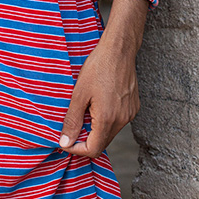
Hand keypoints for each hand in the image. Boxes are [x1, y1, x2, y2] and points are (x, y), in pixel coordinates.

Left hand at [59, 0, 147, 158]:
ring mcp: (130, 114)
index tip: (66, 140)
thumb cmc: (98, 67)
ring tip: (84, 110)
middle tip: (72, 124)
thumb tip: (65, 142)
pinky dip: (106, 119)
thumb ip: (72, 120)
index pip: (93, 150)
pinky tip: (98, 102)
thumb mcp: (79, 93)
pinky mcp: (133, 106)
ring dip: (96, 128)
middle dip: (85, 139)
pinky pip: (118, 121)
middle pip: (102, 143)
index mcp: (107, 119)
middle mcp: (122, 120)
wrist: (119, 49)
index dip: (77, 149)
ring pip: (110, 132)